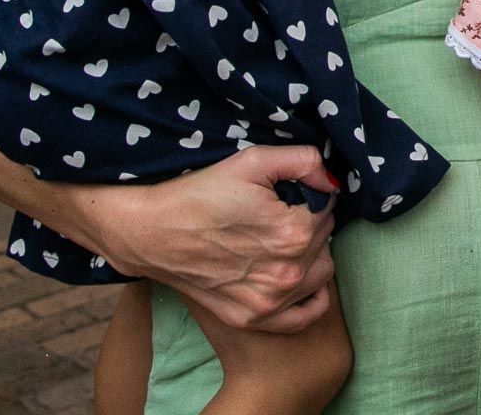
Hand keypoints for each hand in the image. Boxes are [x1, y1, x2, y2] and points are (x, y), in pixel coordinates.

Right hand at [88, 146, 338, 331]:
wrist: (150, 232)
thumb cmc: (198, 194)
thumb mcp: (252, 161)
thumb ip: (304, 161)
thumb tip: (331, 180)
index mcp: (294, 231)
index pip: (327, 207)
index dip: (308, 193)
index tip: (284, 193)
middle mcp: (287, 272)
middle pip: (325, 238)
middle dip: (309, 221)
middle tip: (275, 213)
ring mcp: (270, 301)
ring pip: (321, 271)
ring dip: (311, 253)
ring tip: (279, 240)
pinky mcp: (253, 319)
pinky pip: (305, 315)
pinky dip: (310, 296)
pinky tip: (296, 277)